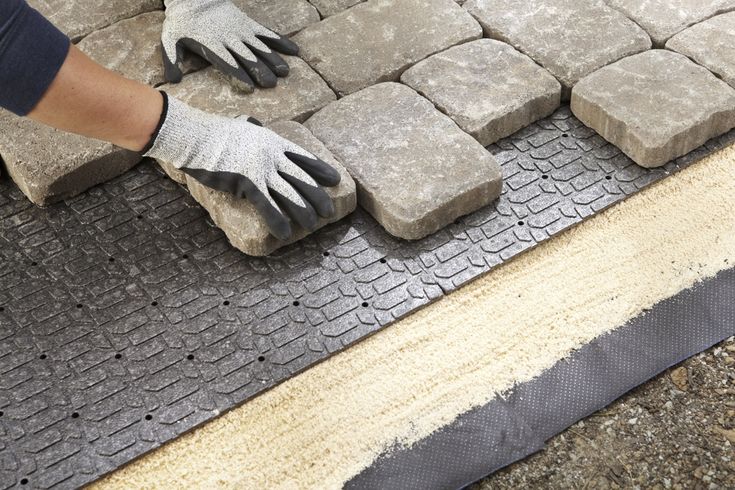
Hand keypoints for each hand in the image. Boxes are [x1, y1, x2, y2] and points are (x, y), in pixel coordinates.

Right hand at [144, 94, 341, 239]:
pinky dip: (278, 220)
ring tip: (312, 225)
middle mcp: (272, 156)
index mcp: (273, 142)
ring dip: (303, 212)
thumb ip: (253, 127)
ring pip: (289, 194)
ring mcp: (262, 170)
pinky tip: (285, 233)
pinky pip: (268, 206)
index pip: (303, 158)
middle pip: (302, 179)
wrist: (197, 136)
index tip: (335, 179)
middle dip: (317, 197)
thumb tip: (255, 123)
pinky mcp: (248, 183)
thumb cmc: (215, 132)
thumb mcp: (242, 125)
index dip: (320, 170)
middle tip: (328, 212)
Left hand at [161, 0, 298, 88]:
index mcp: (211, 44)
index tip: (249, 87)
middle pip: (247, 56)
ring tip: (285, 72)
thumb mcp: (169, 39)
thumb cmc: (181, 21)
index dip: (238, 74)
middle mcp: (229, 38)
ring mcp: (241, 31)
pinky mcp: (249, 24)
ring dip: (273, 59)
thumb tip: (173, 80)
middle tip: (271, 84)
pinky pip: (266, 33)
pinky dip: (280, 42)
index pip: (227, 62)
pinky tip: (293, 50)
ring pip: (259, 46)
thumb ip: (172, 59)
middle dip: (260, 70)